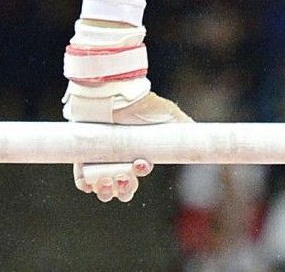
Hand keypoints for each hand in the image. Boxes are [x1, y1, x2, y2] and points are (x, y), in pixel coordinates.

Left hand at [68, 91, 190, 202]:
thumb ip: (184, 127)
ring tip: (107, 177)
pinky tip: (93, 178)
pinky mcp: (81, 157)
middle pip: (119, 190)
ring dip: (106, 191)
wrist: (114, 93)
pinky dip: (87, 184)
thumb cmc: (140, 104)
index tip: (140, 165)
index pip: (135, 179)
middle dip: (122, 191)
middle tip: (122, 179)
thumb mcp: (168, 116)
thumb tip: (203, 134)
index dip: (137, 181)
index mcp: (134, 156)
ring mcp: (98, 161)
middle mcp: (116, 162)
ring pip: (102, 189)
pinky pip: (82, 180)